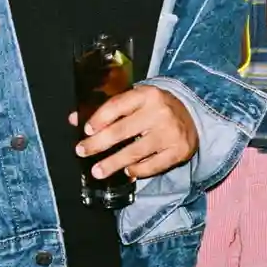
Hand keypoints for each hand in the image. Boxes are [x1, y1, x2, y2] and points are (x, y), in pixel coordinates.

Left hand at [70, 85, 198, 180]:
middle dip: (98, 144)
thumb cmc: (155, 108)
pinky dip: (137, 170)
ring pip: (135, 152)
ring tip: (97, 171)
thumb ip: (108, 109)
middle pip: (122, 131)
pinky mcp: (178, 151)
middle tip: (82, 151)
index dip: (100, 118)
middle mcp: (159, 112)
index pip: (118, 105)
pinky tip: (127, 171)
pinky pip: (152, 166)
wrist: (192, 116)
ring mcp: (170, 133)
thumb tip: (75, 119)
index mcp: (147, 95)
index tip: (86, 130)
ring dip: (113, 163)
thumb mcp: (135, 101)